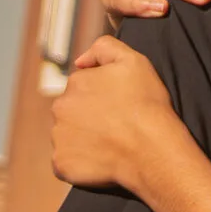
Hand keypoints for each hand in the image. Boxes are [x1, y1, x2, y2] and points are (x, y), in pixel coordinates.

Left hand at [50, 36, 184, 191]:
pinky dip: (81, 161)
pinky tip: (103, 159)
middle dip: (89, 115)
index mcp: (75, 84)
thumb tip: (81, 60)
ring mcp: (58, 138)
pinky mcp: (61, 163)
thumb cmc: (146, 105)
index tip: (120, 104)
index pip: (83, 86)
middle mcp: (60, 109)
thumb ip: (105, 47)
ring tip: (112, 142)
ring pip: (68, 135)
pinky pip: (67, 160)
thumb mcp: (134, 61)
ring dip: (84, 137)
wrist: (151, 149)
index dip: (103, 95)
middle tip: (116, 124)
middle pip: (72, 110)